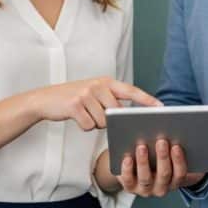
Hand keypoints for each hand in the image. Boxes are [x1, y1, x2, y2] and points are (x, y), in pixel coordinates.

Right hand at [32, 77, 160, 131]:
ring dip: (95, 123)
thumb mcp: (94, 93)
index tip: (161, 107)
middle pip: (116, 113)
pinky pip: (89, 125)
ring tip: (84, 113)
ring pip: (103, 121)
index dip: (147, 100)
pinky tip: (76, 117)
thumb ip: (111, 100)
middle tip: (94, 113)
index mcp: (106, 81)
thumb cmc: (74, 99)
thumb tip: (128, 117)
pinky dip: (84, 126)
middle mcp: (98, 85)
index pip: (131, 90)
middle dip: (109, 120)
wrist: (45, 99)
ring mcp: (86, 94)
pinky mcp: (75, 105)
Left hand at [118, 138, 205, 196]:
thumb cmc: (155, 156)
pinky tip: (127, 158)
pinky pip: (128, 180)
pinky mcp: (129, 187)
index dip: (179, 160)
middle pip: (164, 174)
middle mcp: (162, 188)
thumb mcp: (166, 151)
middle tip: (161, 140)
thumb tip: (167, 121)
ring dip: (144, 162)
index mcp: (174, 180)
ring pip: (146, 178)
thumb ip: (169, 142)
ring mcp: (145, 189)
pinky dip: (127, 169)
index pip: (181, 173)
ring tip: (142, 146)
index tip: (177, 145)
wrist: (136, 171)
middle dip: (163, 157)